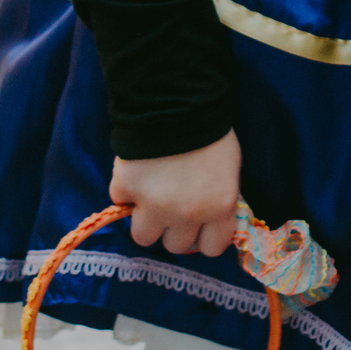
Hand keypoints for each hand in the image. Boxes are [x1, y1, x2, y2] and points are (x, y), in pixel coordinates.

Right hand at [109, 129, 240, 256]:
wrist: (178, 102)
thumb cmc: (211, 132)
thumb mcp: (229, 170)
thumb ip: (219, 200)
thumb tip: (209, 220)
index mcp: (219, 207)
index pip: (212, 248)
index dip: (203, 235)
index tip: (198, 224)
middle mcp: (187, 214)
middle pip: (175, 245)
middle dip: (173, 226)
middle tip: (172, 204)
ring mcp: (154, 205)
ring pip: (144, 236)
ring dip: (146, 218)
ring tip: (151, 195)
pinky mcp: (127, 189)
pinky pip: (121, 203)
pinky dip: (127, 191)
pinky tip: (138, 172)